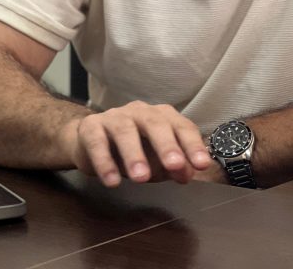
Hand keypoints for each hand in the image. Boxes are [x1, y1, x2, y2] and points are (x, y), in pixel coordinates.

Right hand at [60, 101, 213, 186]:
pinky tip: (112, 181)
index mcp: (162, 116)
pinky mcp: (91, 127)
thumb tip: (188, 174)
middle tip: (175, 165)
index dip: (192, 145)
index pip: (181, 126)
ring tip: (141, 178)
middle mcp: (140, 112)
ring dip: (135, 155)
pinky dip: (104, 161)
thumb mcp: (157, 161)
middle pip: (155, 123)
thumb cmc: (132, 150)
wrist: (90, 142)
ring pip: (125, 131)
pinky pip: (97, 142)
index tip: (202, 165)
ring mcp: (114, 117)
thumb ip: (174, 167)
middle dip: (167, 145)